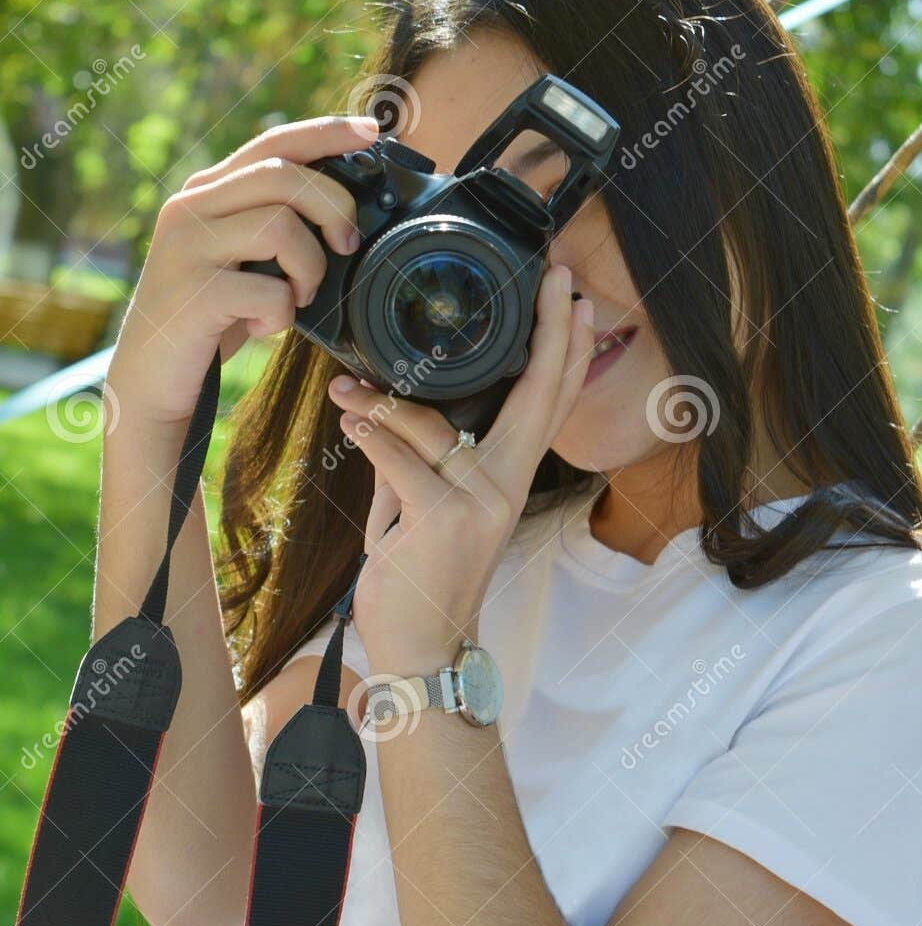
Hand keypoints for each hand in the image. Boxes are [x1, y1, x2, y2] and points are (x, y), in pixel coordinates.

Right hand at [107, 115, 378, 429]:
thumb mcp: (241, 262)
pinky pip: (268, 291)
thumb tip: (347, 220)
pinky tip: (260, 328)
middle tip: (346, 246)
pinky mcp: (192, 293)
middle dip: (334, 208)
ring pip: (279, 225)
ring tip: (296, 297)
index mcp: (208, 192)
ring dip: (309, 268)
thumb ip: (272, 229)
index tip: (372, 130)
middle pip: (282, 174)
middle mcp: (191, 208)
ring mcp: (187, 248)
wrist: (150, 378)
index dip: (327, 132)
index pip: (273, 143)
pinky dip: (281, 314)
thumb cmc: (210, 320)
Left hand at [328, 264, 593, 671]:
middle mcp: (507, 486)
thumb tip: (389, 408)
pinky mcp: (441, 518)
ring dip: (382, 403)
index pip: (547, 403)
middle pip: (537, 395)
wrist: (419, 649)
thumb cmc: (421, 579)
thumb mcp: (423, 508)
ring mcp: (479, 503)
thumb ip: (418, 458)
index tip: (572, 297)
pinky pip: (397, 458)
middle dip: (548, 331)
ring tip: (345, 389)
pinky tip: (349, 420)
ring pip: (433, 426)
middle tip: (552, 276)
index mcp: (509, 478)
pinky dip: (368, 435)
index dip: (565, 349)